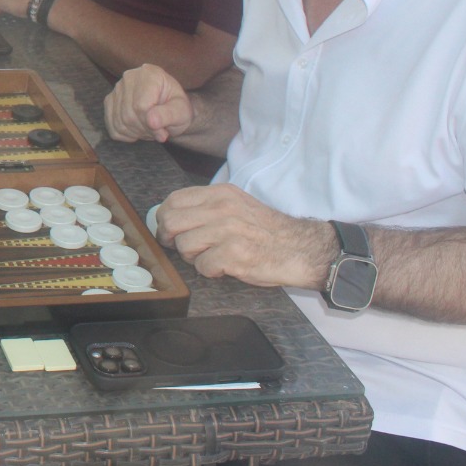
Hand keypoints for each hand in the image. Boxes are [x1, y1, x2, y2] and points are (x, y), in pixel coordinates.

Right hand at [105, 64, 192, 142]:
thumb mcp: (182, 111)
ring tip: (149, 129)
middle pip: (128, 114)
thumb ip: (169, 115)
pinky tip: (138, 129)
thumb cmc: (177, 107)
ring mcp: (116, 89)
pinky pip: (112, 126)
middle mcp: (129, 78)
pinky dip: (126, 135)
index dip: (151, 125)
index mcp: (149, 74)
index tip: (163, 132)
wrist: (168, 107)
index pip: (141, 106)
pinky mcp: (109, 101)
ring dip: (136, 133)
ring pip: (119, 122)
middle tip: (158, 131)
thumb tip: (151, 121)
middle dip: (145, 130)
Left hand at [155, 185, 331, 289]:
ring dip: (193, 257)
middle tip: (181, 248)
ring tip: (211, 257)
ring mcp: (228, 231)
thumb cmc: (267, 231)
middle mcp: (222, 209)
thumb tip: (172, 215)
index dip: (164, 217)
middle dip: (170, 239)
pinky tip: (224, 267)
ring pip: (184, 246)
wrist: (301, 248)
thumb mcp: (237, 205)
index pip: (174, 200)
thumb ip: (208, 207)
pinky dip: (210, 271)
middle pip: (171, 222)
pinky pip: (202, 266)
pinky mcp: (234, 255)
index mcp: (221, 194)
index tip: (168, 229)